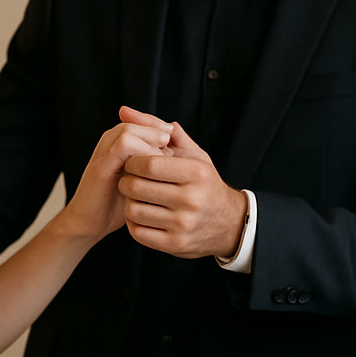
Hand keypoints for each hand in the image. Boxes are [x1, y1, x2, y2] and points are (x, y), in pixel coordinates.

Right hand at [59, 116, 172, 242]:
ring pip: (128, 129)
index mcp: (117, 143)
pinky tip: (153, 170)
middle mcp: (108, 143)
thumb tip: (175, 153)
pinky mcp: (101, 166)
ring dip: (149, 140)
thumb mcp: (140, 180)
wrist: (91, 223)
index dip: (160, 128)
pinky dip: (141, 152)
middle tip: (174, 148)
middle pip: (137, 121)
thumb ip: (153, 166)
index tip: (177, 144)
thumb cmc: (117, 203)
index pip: (142, 122)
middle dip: (157, 131)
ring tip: (164, 158)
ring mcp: (103, 153)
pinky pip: (122, 146)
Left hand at [117, 108, 247, 260]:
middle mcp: (191, 200)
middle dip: (126, 180)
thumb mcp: (193, 154)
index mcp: (197, 173)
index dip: (132, 161)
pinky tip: (142, 213)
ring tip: (136, 195)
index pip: (148, 164)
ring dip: (128, 201)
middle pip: (136, 187)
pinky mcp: (175, 245)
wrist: (230, 223)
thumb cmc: (205, 183)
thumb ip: (160, 131)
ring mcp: (183, 225)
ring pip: (133, 210)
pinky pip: (138, 232)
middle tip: (129, 178)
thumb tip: (125, 111)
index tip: (132, 161)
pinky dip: (133, 222)